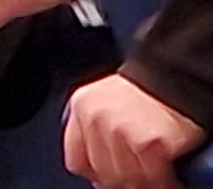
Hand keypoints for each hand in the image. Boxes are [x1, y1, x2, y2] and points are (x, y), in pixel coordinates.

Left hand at [65, 73, 203, 188]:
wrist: (175, 72)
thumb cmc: (145, 88)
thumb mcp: (104, 99)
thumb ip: (93, 130)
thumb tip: (95, 172)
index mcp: (80, 106)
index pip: (76, 158)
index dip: (93, 171)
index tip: (104, 176)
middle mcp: (95, 118)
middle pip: (101, 170)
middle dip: (119, 177)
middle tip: (136, 173)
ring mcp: (119, 130)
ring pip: (124, 177)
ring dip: (140, 179)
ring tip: (151, 172)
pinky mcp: (147, 142)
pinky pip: (151, 176)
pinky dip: (161, 179)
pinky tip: (166, 172)